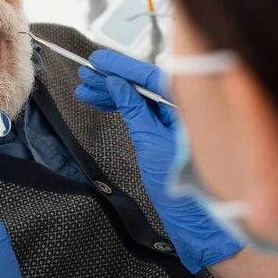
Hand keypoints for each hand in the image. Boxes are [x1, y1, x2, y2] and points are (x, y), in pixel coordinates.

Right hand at [75, 50, 243, 273]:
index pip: (153, 75)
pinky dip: (120, 106)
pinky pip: (141, 110)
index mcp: (189, 107)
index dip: (123, 66)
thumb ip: (135, 110)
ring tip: (86, 89)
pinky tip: (101, 101)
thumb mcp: (151, 143)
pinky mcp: (165, 130)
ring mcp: (174, 119)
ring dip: (111, 92)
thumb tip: (117, 85)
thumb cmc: (182, 187)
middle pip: (144, 84)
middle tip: (87, 73)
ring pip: (139, 96)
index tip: (100, 61)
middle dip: (112, 78)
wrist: (191, 217)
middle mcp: (183, 109)